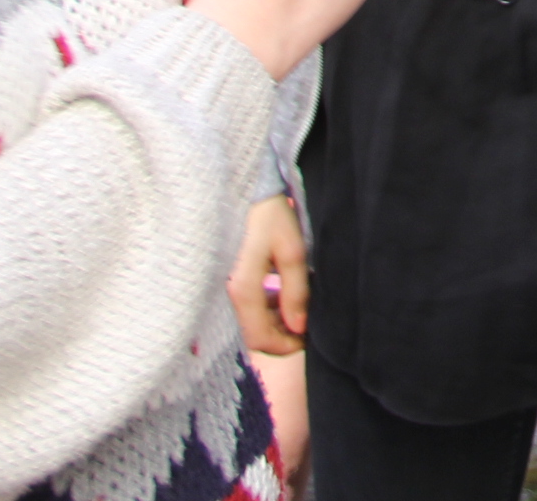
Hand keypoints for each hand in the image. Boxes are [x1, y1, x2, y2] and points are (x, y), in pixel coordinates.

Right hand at [228, 193, 309, 355]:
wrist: (246, 189)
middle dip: (283, 336)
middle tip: (309, 325)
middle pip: (254, 334)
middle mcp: (230, 293)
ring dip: (276, 323)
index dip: (286, 346)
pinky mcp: (231, 279)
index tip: (308, 339)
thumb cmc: (271, 216)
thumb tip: (299, 327)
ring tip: (300, 307)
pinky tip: (282, 295)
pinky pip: (247, 307)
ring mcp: (227, 286)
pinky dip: (266, 309)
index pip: (261, 338)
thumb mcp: (292, 251)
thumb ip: (296, 292)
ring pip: (251, 322)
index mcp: (244, 289)